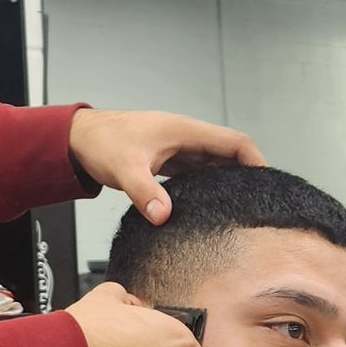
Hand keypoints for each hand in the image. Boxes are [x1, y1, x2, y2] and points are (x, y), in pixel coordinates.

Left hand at [68, 108, 260, 225]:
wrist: (77, 138)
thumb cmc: (101, 142)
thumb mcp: (124, 168)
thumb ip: (144, 192)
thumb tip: (163, 216)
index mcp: (185, 130)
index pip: (235, 141)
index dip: (256, 160)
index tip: (268, 184)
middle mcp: (186, 136)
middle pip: (228, 153)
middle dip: (245, 175)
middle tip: (258, 203)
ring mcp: (176, 146)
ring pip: (212, 163)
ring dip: (226, 181)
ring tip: (239, 207)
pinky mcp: (166, 158)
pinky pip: (195, 170)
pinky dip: (206, 184)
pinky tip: (208, 204)